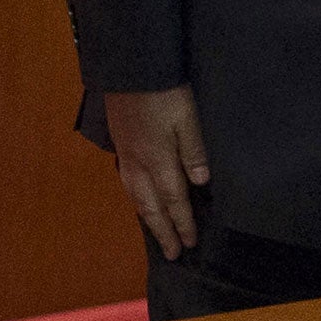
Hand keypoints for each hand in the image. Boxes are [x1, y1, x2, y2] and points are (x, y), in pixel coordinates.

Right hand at [104, 86, 207, 261]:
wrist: (129, 67)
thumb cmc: (163, 90)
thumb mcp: (187, 117)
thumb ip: (193, 151)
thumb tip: (201, 184)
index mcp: (158, 160)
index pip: (174, 200)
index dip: (183, 223)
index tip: (190, 243)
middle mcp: (139, 164)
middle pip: (151, 206)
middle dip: (163, 230)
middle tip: (171, 253)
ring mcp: (126, 154)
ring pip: (136, 197)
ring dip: (147, 217)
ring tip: (155, 232)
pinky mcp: (120, 143)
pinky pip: (127, 183)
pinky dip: (135, 199)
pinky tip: (138, 198)